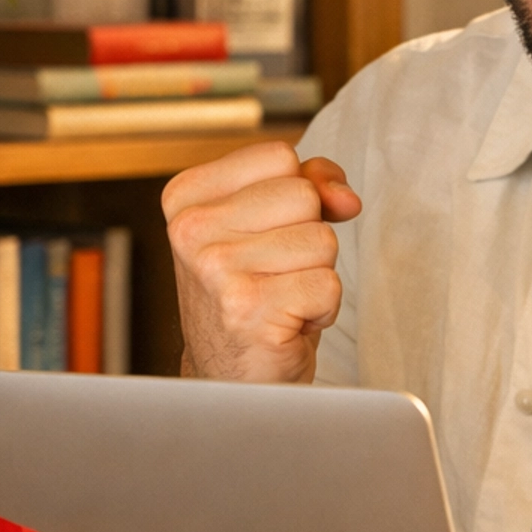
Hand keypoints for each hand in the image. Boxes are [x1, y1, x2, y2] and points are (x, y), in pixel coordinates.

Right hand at [163, 141, 360, 384]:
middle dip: (308, 236)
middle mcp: (191, 229)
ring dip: (316, 274)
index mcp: (187, 197)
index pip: (280, 156)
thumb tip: (344, 197)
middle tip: (274, 273)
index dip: (295, 195)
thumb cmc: (255, 293)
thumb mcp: (270, 223)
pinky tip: (287, 322)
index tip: (266, 235)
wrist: (233, 376)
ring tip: (280, 298)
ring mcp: (216, 269)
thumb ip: (309, 183)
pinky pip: (328, 284)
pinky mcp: (248, 308)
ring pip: (322, 239)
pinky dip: (321, 308)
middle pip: (303, 195)